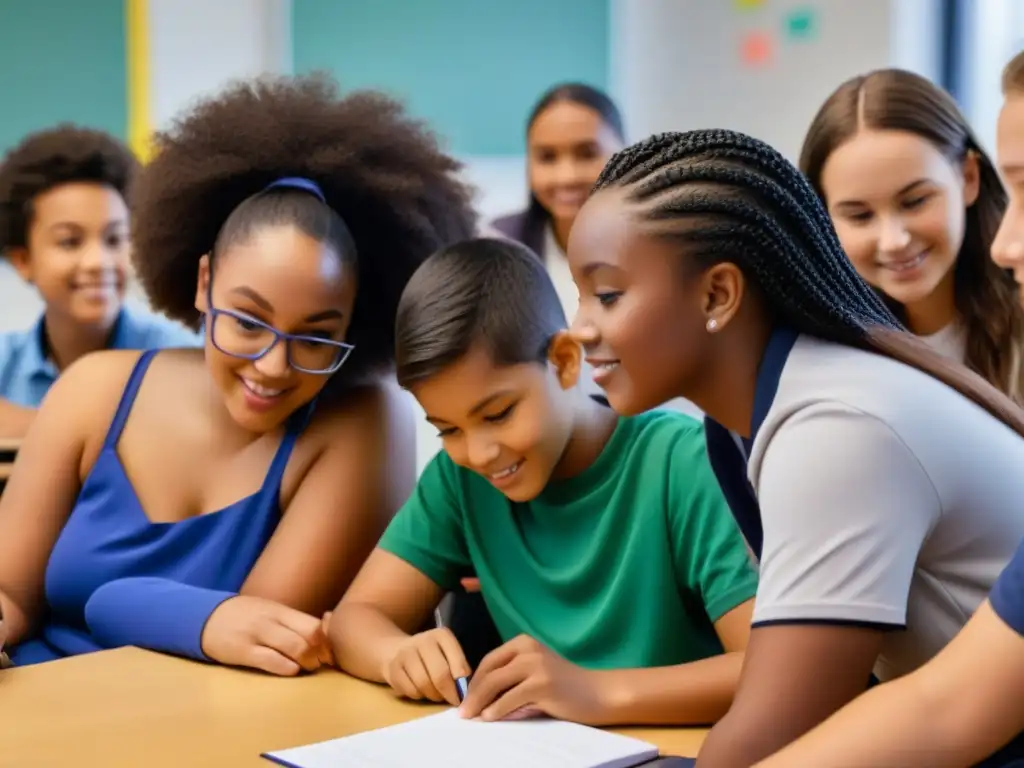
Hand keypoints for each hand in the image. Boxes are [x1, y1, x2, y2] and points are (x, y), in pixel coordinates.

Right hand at [201, 595, 334, 675]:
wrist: (203, 617)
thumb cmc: (243, 617)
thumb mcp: (268, 612)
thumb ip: (292, 621)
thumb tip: (323, 632)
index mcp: (280, 610)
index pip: (314, 624)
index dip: (326, 642)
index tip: (327, 653)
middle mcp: (270, 620)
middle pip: (309, 635)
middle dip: (319, 654)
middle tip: (318, 664)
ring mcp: (256, 634)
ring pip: (294, 647)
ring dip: (306, 662)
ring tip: (304, 668)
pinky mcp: (241, 651)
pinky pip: (271, 660)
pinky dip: (286, 668)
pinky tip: (289, 670)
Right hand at [381, 627, 470, 705]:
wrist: (394, 650)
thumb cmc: (430, 655)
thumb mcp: (447, 653)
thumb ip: (459, 667)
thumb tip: (466, 692)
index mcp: (441, 635)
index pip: (458, 662)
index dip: (462, 683)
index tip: (465, 695)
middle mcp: (423, 640)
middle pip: (440, 674)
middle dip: (449, 693)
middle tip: (452, 701)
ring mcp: (405, 654)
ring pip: (424, 685)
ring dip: (433, 695)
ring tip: (437, 694)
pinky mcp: (392, 669)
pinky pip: (411, 691)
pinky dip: (419, 696)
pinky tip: (421, 690)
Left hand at [459, 635, 607, 724]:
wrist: (598, 693)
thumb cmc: (566, 686)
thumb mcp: (536, 671)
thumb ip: (513, 675)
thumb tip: (480, 694)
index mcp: (524, 643)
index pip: (489, 660)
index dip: (473, 680)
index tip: (465, 698)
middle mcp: (528, 649)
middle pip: (489, 671)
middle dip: (472, 693)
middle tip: (462, 711)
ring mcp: (535, 665)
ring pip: (494, 684)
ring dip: (478, 703)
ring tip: (470, 716)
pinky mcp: (542, 684)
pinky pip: (509, 699)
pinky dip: (495, 710)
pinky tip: (489, 718)